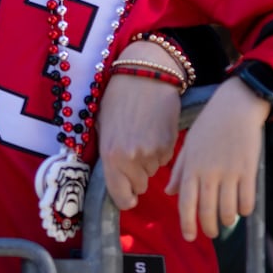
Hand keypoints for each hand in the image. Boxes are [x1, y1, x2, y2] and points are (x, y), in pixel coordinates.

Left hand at [96, 72, 182, 210]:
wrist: (145, 74)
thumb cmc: (117, 98)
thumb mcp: (103, 127)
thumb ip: (108, 155)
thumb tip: (115, 178)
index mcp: (110, 156)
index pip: (121, 197)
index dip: (125, 198)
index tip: (127, 195)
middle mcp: (132, 159)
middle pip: (139, 186)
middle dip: (137, 175)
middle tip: (133, 153)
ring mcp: (153, 153)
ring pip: (153, 172)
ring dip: (149, 161)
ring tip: (143, 135)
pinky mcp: (170, 145)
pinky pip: (165, 159)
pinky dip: (161, 150)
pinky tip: (155, 130)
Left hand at [165, 76, 267, 240]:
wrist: (235, 107)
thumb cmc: (209, 125)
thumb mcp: (188, 145)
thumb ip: (180, 171)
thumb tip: (170, 193)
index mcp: (191, 167)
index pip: (186, 204)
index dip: (187, 224)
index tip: (189, 237)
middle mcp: (209, 173)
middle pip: (208, 212)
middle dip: (209, 228)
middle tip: (211, 232)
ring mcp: (230, 174)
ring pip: (228, 212)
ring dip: (227, 221)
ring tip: (226, 219)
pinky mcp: (248, 172)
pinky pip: (247, 202)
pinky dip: (244, 211)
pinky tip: (242, 208)